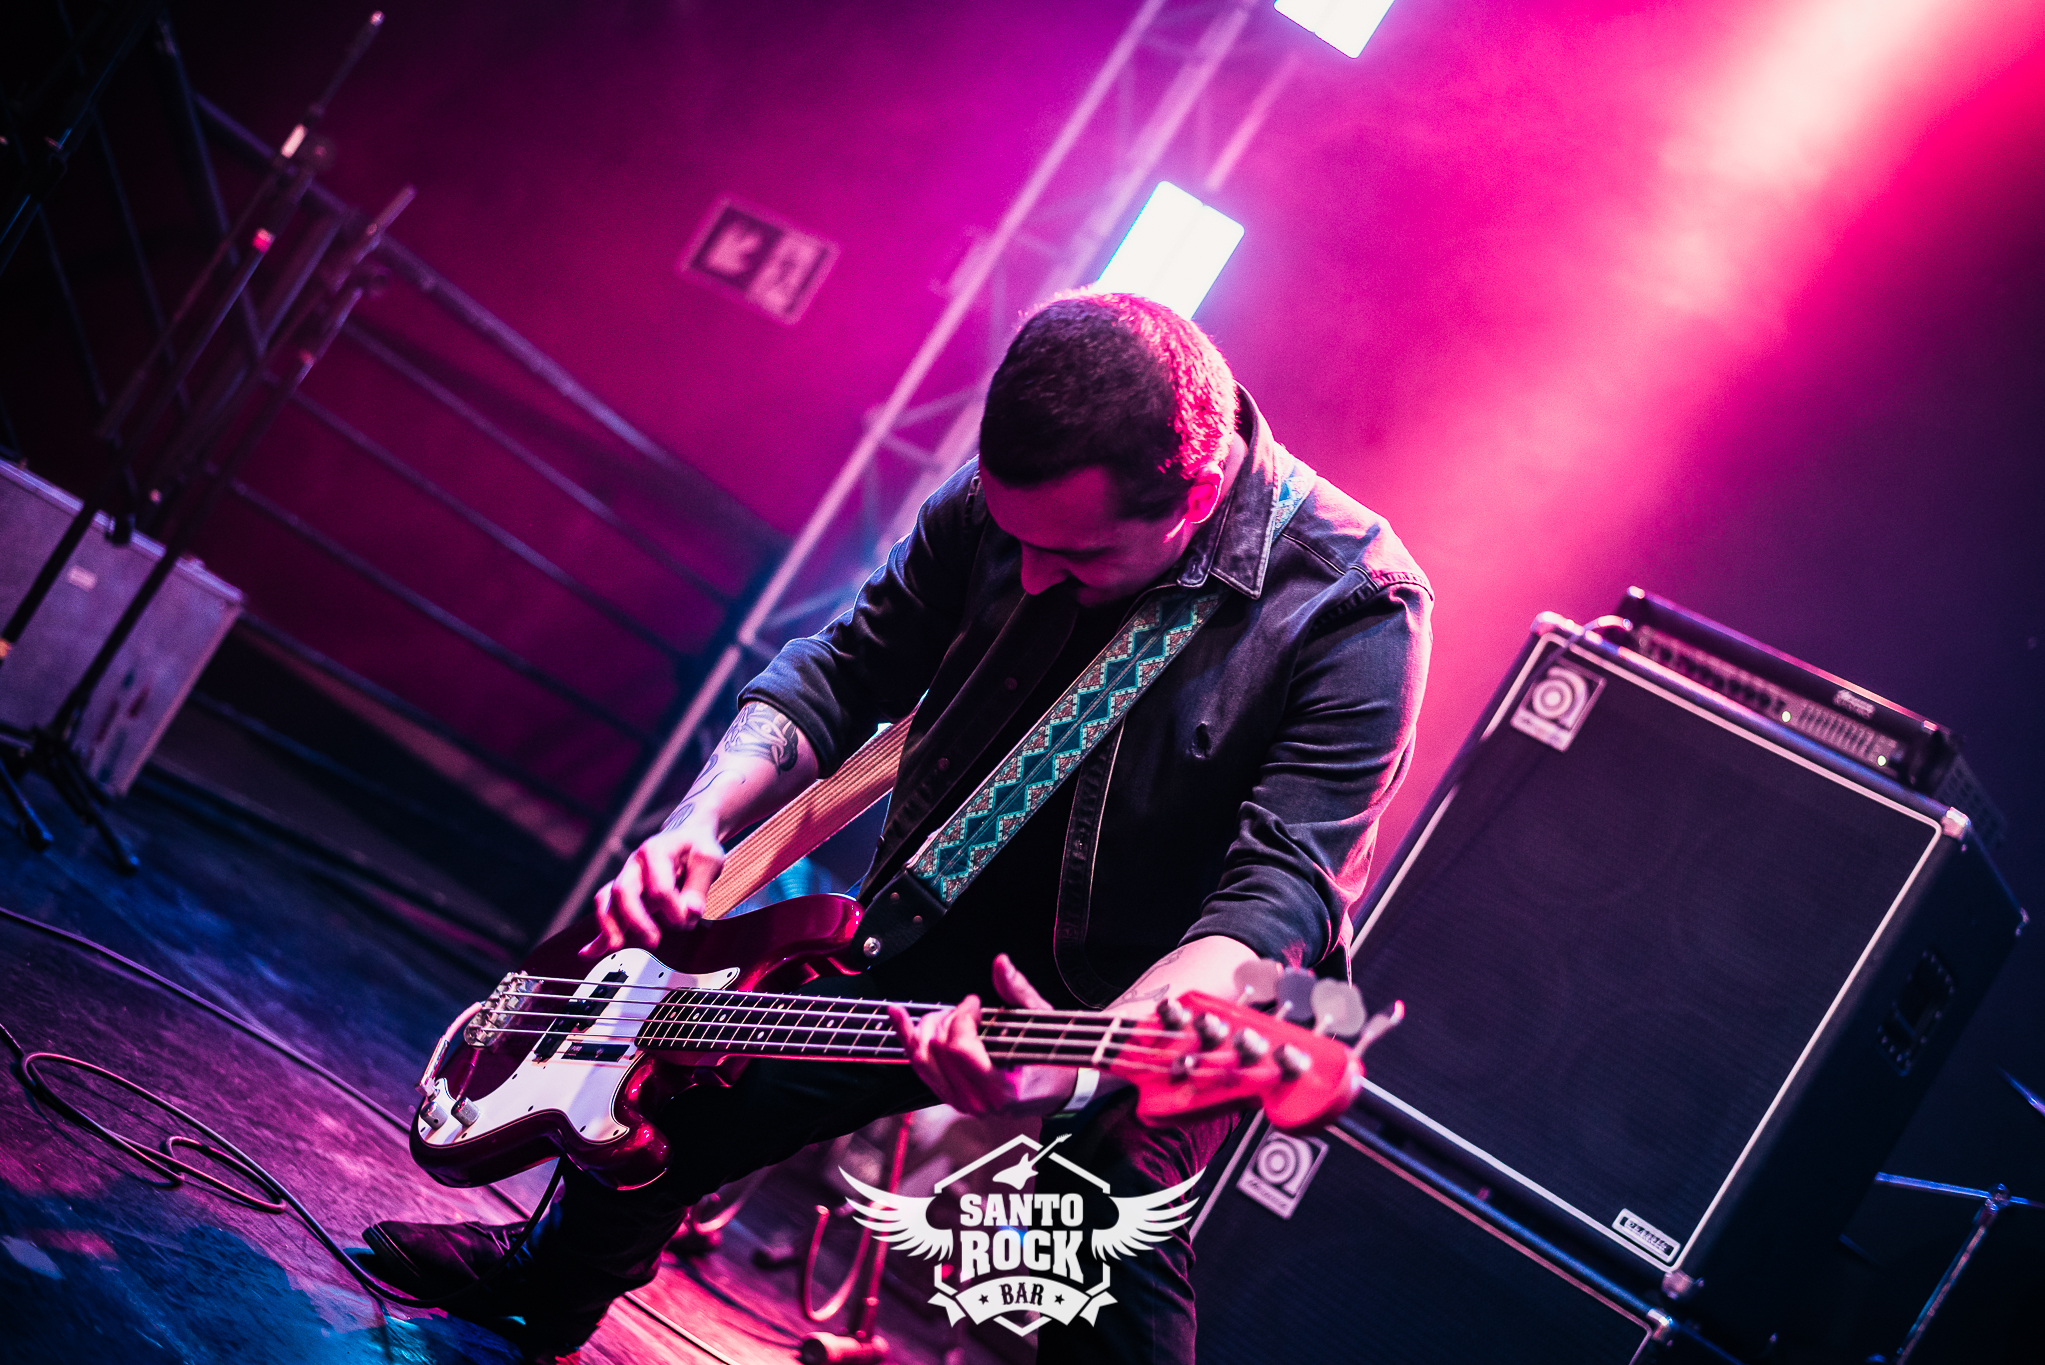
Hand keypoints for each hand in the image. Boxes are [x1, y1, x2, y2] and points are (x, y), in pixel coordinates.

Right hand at [584, 815, 724, 955]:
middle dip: (636, 919)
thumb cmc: (696, 848)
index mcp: (655, 851)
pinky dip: (598, 934)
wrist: (688, 838)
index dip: (675, 908)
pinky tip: (589, 952)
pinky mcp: (625, 896)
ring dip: (610, 926)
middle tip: (653, 940)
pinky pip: (606, 913)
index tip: (691, 916)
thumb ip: (700, 886)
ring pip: (607, 901)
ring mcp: (627, 879)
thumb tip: (691, 911)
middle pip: (623, 891)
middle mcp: (635, 864)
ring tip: (616, 946)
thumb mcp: (708, 858)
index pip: (659, 887)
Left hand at [887, 954, 1079, 1116]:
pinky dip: (905, 1037)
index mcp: (1000, 1087)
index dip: (962, 1017)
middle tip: (968, 1009)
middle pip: (936, 1050)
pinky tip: (896, 1013)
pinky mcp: (948, 1095)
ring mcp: (959, 1101)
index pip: (959, 1049)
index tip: (976, 1004)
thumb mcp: (1038, 1021)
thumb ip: (1017, 992)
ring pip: (920, 1059)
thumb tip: (1000, 964)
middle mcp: (976, 1100)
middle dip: (948, 1019)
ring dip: (926, 1027)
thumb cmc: (1048, 1057)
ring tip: (945, 1013)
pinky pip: (918, 1066)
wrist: (1051, 1088)